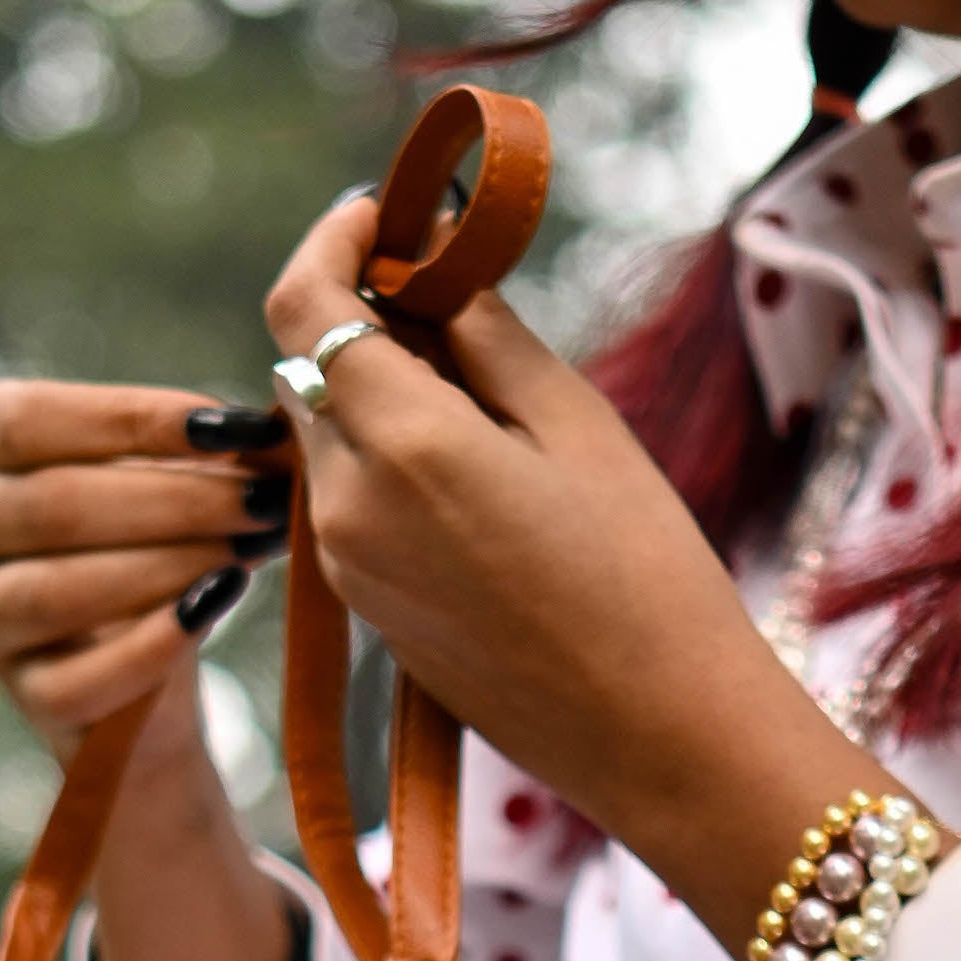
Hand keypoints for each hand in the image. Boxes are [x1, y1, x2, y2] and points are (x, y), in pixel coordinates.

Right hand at [0, 378, 290, 758]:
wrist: (147, 675)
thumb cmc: (148, 543)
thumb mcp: (159, 477)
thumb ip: (192, 449)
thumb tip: (267, 436)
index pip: (28, 421)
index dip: (132, 420)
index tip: (231, 426)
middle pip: (54, 505)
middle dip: (175, 499)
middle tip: (264, 497)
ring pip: (59, 590)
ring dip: (168, 565)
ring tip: (250, 546)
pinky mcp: (22, 696)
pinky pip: (84, 678)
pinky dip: (153, 645)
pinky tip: (212, 607)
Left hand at [265, 201, 886, 960]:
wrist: (660, 740)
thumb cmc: (644, 575)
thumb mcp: (574, 424)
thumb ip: (482, 332)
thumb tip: (429, 261)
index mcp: (398, 446)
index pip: (300, 306)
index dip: (333, 242)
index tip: (386, 220)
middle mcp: (347, 510)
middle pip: (310, 372)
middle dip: (363, 322)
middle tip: (457, 305)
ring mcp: (349, 573)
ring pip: (329, 442)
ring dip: (379, 398)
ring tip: (484, 399)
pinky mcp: (372, 618)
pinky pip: (354, 507)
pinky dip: (389, 465)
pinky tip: (478, 478)